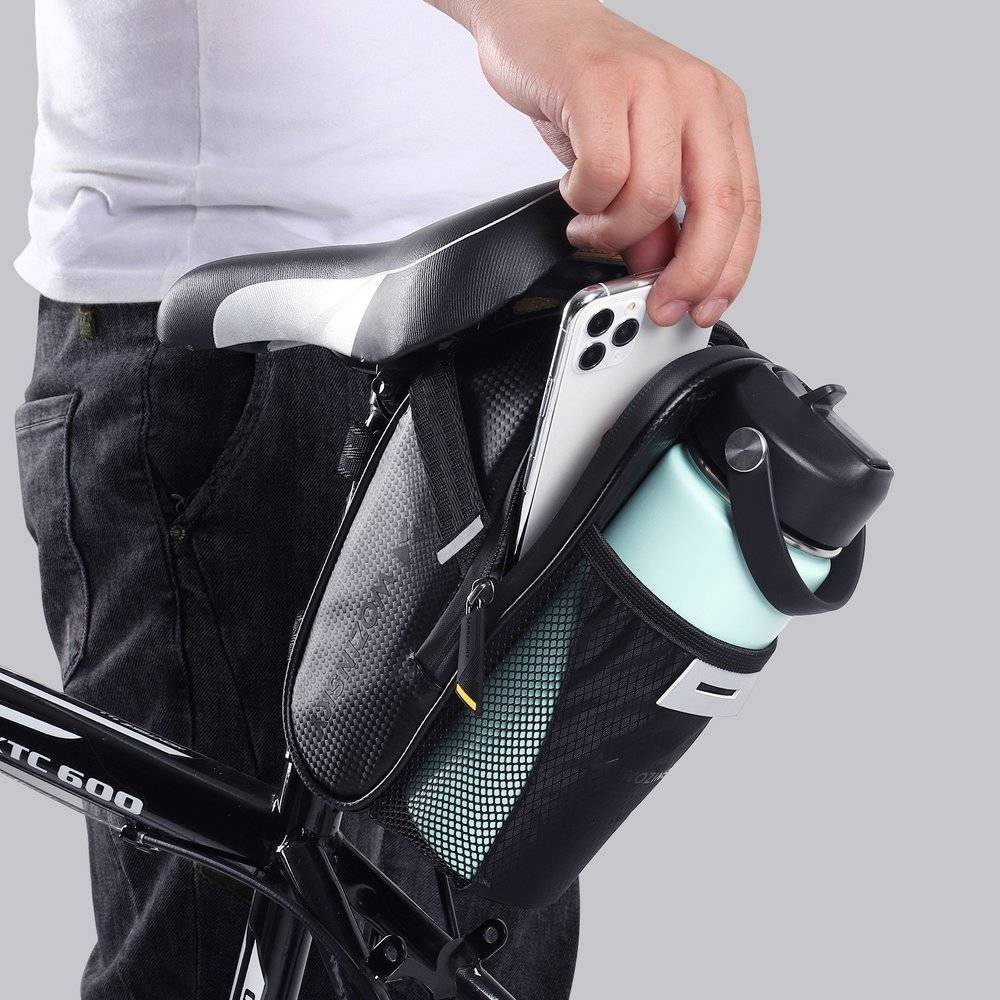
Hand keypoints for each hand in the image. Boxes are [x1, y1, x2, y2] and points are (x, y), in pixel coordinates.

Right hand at [432, 0, 759, 327]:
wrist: (536, 20)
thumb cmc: (584, 91)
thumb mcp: (632, 160)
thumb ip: (654, 218)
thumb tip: (661, 272)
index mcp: (718, 114)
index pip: (745, 208)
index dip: (728, 270)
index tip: (701, 308)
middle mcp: (697, 95)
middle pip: (717, 207)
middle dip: (687, 272)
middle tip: (656, 301)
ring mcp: (654, 84)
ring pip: (652, 197)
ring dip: (612, 231)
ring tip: (589, 223)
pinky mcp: (602, 83)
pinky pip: (602, 173)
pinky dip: (582, 199)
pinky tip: (573, 190)